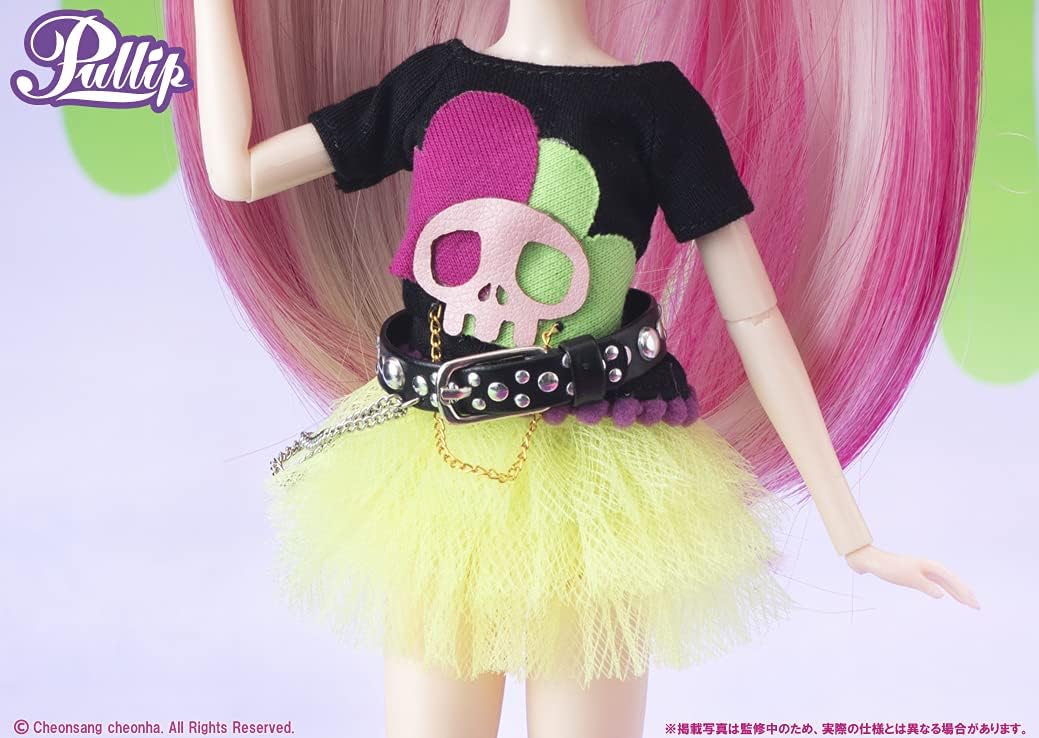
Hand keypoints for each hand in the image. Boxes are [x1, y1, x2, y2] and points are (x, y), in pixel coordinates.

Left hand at [844, 544, 979, 608]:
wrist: (873, 562)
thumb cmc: (891, 568)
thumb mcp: (909, 578)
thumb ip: (927, 586)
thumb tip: (942, 595)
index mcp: (931, 566)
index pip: (953, 580)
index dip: (964, 592)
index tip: (974, 604)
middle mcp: (930, 567)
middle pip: (952, 581)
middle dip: (964, 593)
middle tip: (977, 607)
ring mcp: (924, 570)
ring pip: (946, 583)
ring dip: (956, 592)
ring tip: (967, 603)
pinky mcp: (917, 574)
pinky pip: (937, 583)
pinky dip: (945, 590)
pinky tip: (947, 595)